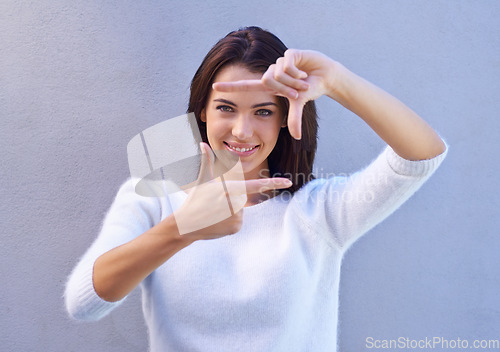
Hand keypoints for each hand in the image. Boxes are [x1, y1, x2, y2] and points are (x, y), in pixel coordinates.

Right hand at [174, 143, 291, 238]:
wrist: (186, 225)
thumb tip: (202, 143)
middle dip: (231, 198)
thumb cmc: (194, 200)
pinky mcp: (236, 227)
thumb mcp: (202, 180)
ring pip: (241, 209)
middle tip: (215, 203)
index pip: (256, 184)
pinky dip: (230, 221)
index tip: (288, 181)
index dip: (273, 183)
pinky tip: (218, 221)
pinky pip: (239, 221)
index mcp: (229, 188)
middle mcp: (235, 203)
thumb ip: (206, 161)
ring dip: (230, 210)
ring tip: (215, 212)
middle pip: (243, 197)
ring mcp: (237, 216)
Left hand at [213, 49, 335, 138]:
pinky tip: (304, 72)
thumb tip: (296, 137)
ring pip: (278, 74)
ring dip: (293, 81)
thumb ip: (294, 118)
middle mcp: (271, 72)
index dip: (230, 87)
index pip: (246, 86)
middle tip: (298, 91)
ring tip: (303, 80)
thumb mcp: (299, 104)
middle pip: (266, 81)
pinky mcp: (290, 53)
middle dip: (284, 89)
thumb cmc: (310, 89)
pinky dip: (297, 72)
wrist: (326, 76)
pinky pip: (287, 65)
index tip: (213, 87)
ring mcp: (279, 62)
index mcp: (269, 84)